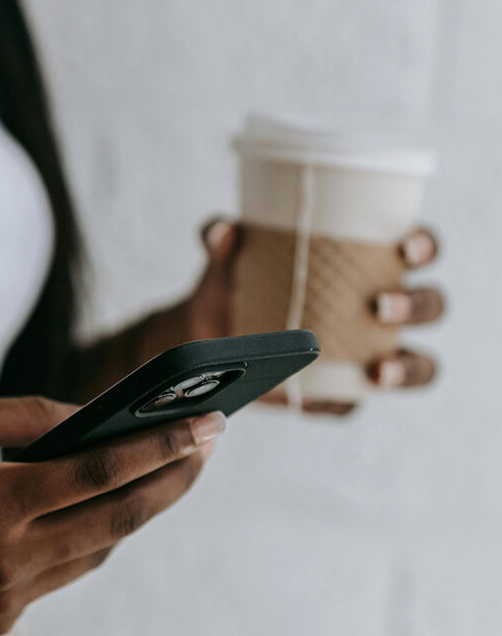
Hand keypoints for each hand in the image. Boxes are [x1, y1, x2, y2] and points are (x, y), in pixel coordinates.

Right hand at [0, 397, 223, 634]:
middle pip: (117, 520)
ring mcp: (5, 599)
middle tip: (211, 445)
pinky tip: (117, 501)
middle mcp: (5, 561)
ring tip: (175, 467)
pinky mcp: (1, 618)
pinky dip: (98, 534)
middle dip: (173, 480)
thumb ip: (25, 417)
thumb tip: (92, 415)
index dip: (158, 448)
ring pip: (99, 550)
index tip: (204, 426)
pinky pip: (69, 570)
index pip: (97, 473)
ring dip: (142, 508)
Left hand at [186, 219, 444, 415]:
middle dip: (416, 306)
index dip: (423, 246)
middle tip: (380, 305)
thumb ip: (221, 238)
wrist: (205, 335)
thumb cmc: (233, 280)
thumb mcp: (225, 256)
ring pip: (418, 363)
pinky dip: (350, 403)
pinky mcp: (343, 392)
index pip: (417, 248)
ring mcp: (370, 353)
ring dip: (409, 368)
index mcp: (369, 259)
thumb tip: (222, 232)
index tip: (405, 247)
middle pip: (429, 305)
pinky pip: (358, 403)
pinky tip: (329, 401)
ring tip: (379, 370)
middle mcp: (382, 306)